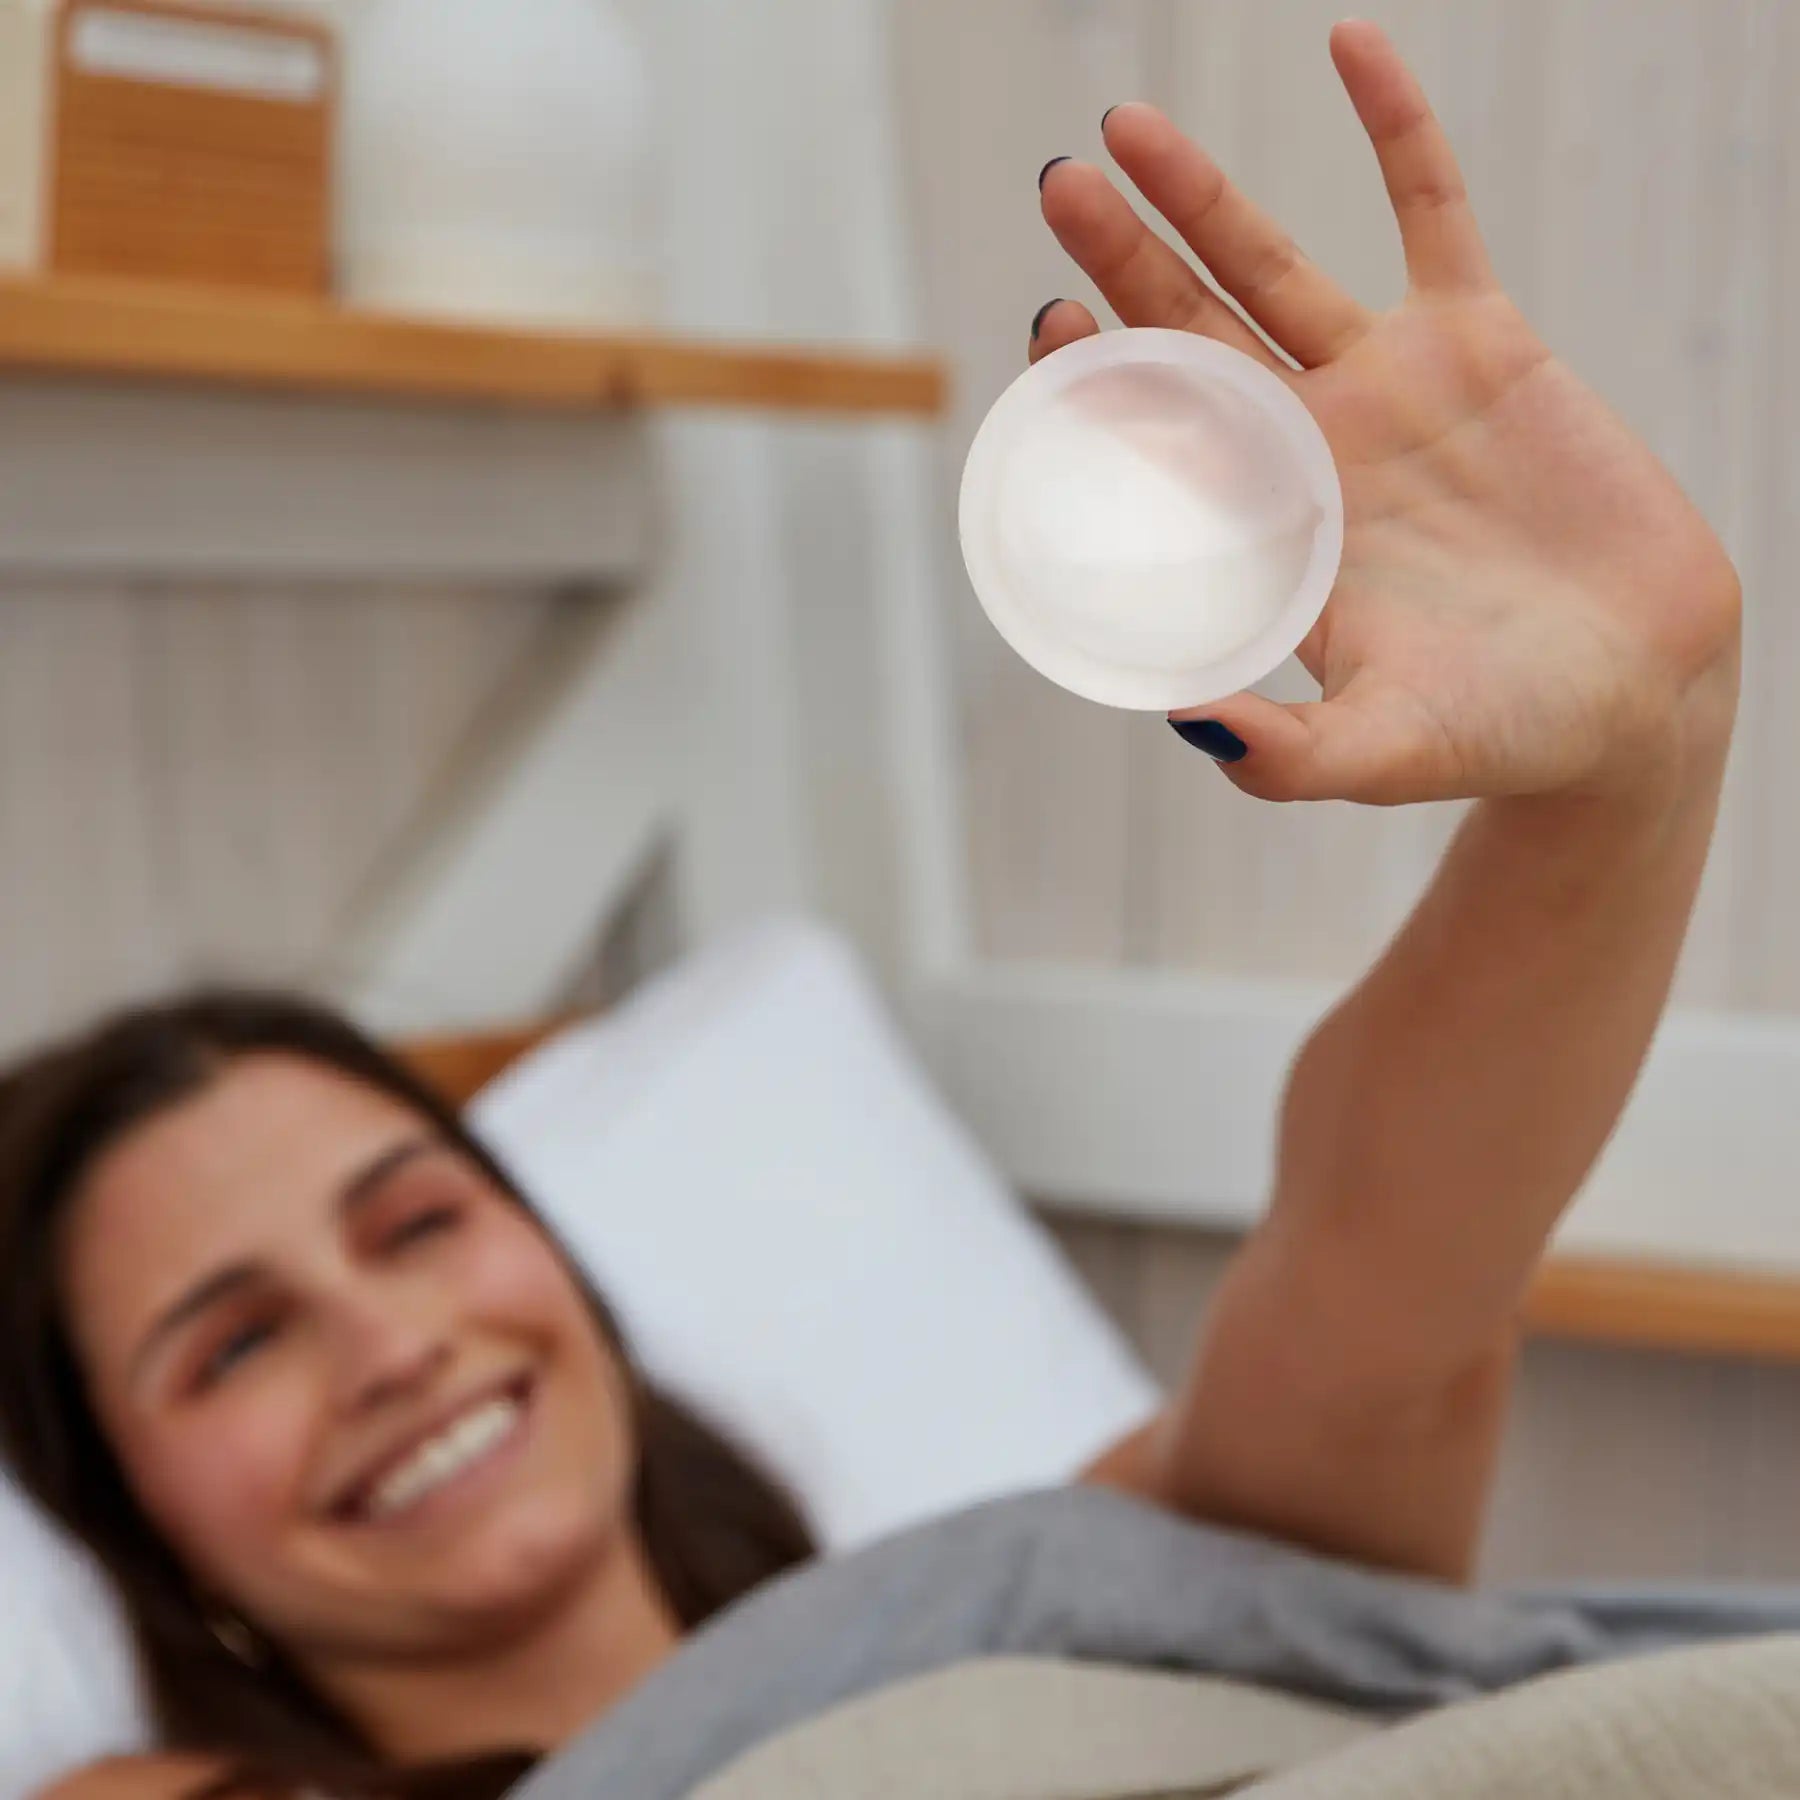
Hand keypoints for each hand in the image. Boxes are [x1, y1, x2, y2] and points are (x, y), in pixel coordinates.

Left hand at [1033, 21, 1739, 805]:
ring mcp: (1388, 389)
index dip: (1101, 382)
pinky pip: (1432, 212)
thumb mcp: (1384, 753)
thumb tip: (1179, 723)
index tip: (1050, 326)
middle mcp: (1307, 452)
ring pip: (1275, 268)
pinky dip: (1396, 131)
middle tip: (1056, 188)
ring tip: (1126, 127)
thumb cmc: (1501, 737)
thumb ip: (1286, 753)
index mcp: (1266, 535)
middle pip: (1191, 338)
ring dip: (1204, 197)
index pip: (1158, 442)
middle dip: (1123, 263)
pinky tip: (1347, 44)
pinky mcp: (1482, 343)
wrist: (1633, 697)